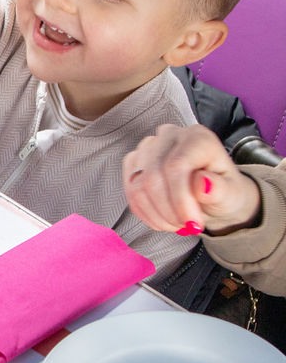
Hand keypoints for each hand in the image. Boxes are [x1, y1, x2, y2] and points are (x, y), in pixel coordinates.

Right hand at [123, 123, 262, 236]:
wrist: (210, 194)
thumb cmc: (222, 191)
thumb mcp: (232, 194)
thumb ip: (221, 189)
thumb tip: (204, 184)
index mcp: (197, 138)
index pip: (176, 166)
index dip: (180, 199)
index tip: (192, 223)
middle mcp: (169, 136)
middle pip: (153, 177)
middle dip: (168, 210)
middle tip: (185, 226)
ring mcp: (148, 147)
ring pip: (138, 185)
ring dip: (156, 214)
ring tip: (175, 223)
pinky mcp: (134, 161)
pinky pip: (129, 190)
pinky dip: (144, 211)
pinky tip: (161, 218)